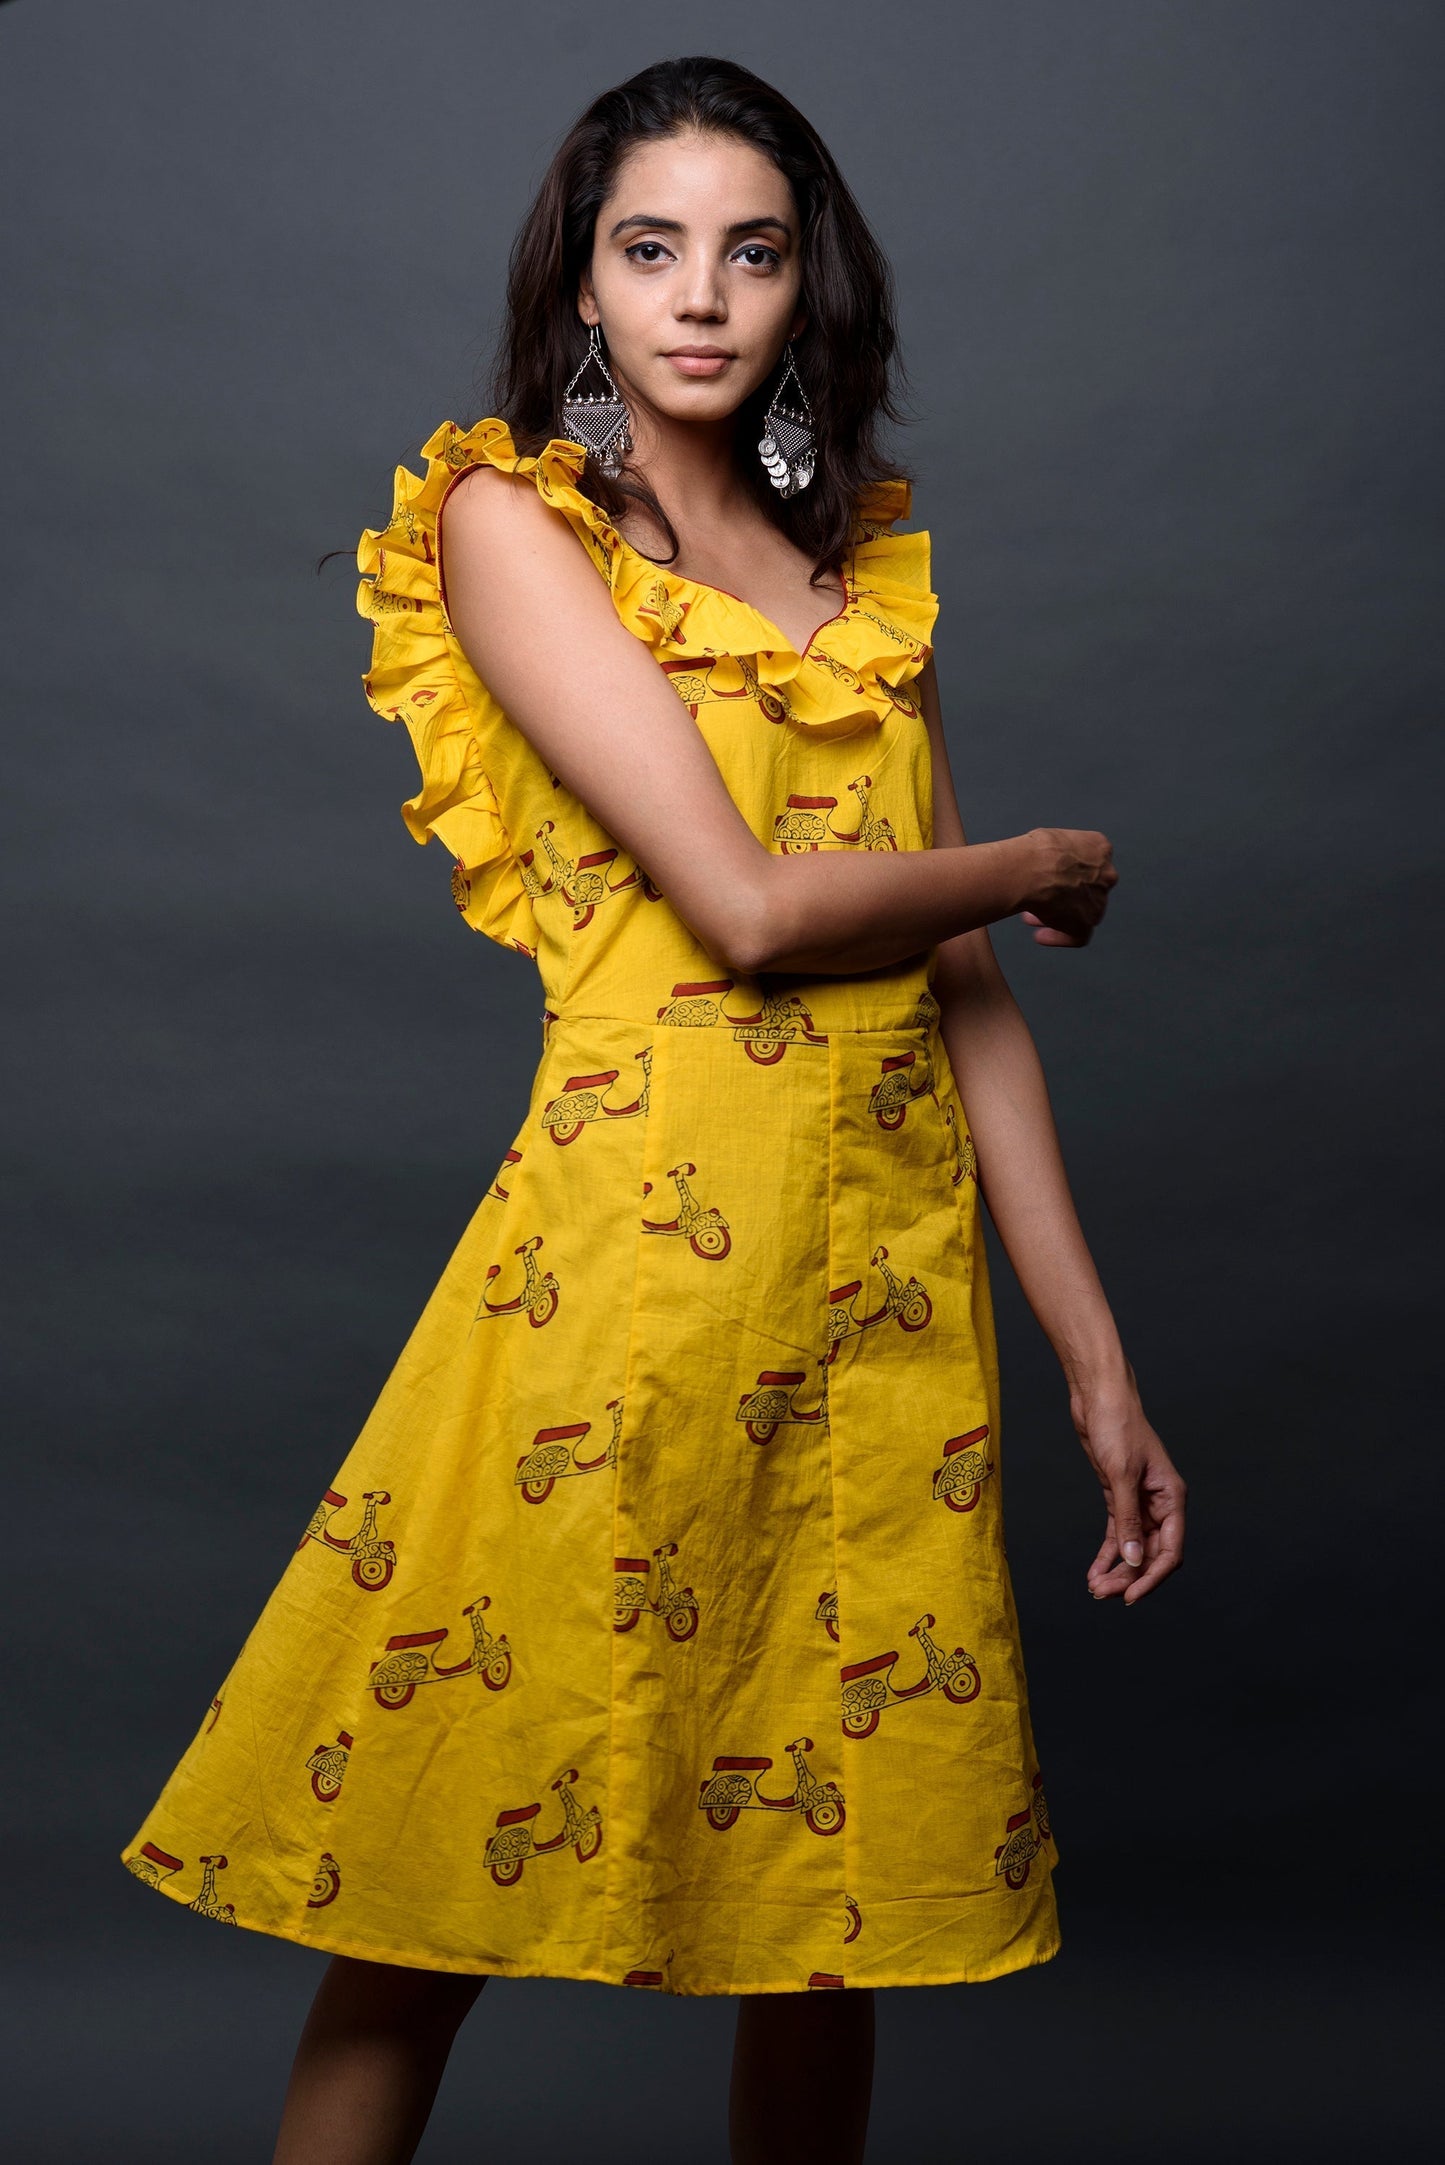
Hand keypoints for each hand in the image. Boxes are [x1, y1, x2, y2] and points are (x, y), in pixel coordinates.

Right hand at [1020, 827, 1117, 946]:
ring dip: (1059, 916)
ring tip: (1033, 918)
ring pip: (1082, 913)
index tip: (1054, 877)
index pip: (1089, 863)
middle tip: (1044, 897)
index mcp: (1099, 848)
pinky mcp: (1086, 923)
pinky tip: (1041, 936)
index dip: (1069, 873)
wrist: (1029, 870)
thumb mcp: (1051, 839)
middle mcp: (1105, 875)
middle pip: (1088, 890)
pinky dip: (1059, 937)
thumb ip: (1060, 852)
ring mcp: (1098, 901)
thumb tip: (1044, 862)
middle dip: (1065, 895)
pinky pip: (1077, 936)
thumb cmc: (1033, 852)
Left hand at [1071, 1376, 1185, 1603]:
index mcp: (1171, 1497)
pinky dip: (1108, 1553)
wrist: (1098, 1397)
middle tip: (1103, 1594)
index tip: (1131, 1596)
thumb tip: (1132, 1559)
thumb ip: (1127, 1518)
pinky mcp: (1118, 1496)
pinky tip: (1095, 1571)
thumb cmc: (1117, 1426)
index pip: (1170, 1550)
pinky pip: (1117, 1534)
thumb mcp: (1121, 1474)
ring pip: (1132, 1547)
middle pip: (1149, 1553)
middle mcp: (1159, 1504)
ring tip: (1096, 1588)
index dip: (1152, 1577)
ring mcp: (1138, 1501)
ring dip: (1117, 1569)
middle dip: (1129, 1577)